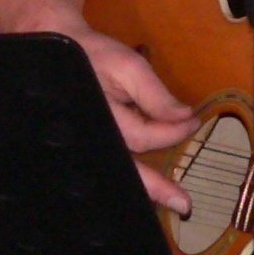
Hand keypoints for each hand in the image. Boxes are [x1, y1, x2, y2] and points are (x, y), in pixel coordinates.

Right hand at [34, 18, 197, 215]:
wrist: (59, 50)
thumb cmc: (94, 55)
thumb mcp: (128, 67)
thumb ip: (155, 95)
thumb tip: (184, 117)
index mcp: (103, 119)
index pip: (144, 136)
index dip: (172, 132)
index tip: (194, 122)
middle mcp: (95, 137)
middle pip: (126, 169)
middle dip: (154, 188)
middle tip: (184, 204)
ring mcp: (89, 142)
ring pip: (119, 169)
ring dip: (144, 185)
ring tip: (171, 199)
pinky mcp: (91, 139)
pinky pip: (113, 159)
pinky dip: (131, 172)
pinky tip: (148, 182)